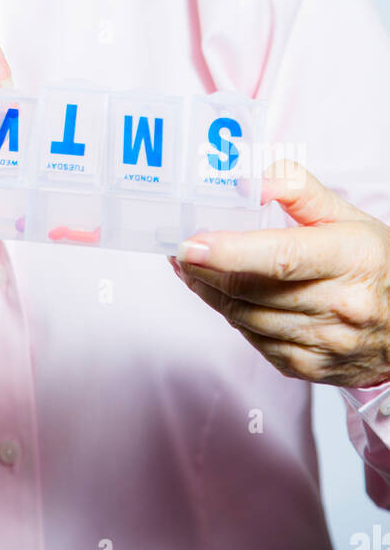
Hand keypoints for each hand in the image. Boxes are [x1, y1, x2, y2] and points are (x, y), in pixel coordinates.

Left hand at [169, 161, 389, 387]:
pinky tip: (224, 296)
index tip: (189, 244)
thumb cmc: (375, 263)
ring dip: (210, 293)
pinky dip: (233, 316)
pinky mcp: (311, 368)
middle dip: (205, 270)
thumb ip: (297, 188)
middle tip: (180, 250)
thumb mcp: (347, 215)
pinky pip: (256, 342)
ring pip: (246, 319)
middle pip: (252, 290)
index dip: (229, 252)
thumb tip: (249, 180)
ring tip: (192, 269)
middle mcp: (338, 307)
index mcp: (349, 259)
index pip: (281, 258)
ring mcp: (325, 343)